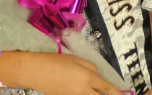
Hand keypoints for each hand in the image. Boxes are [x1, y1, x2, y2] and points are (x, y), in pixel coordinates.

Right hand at [1, 52, 123, 94]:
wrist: (35, 71)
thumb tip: (98, 76)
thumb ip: (91, 68)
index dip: (117, 93)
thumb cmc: (56, 61)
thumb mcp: (77, 60)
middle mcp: (82, 91)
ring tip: (97, 92)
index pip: (107, 88)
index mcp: (88, 78)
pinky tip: (85, 92)